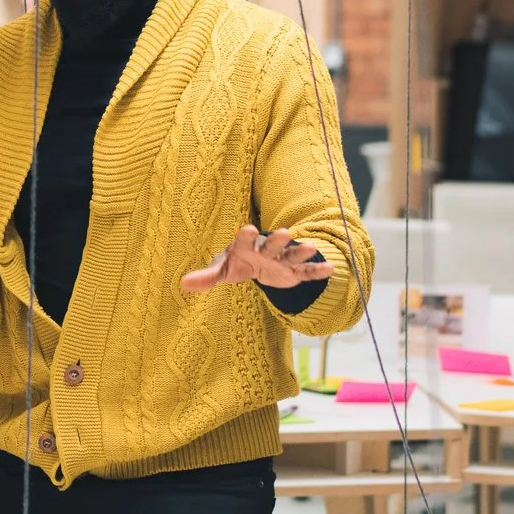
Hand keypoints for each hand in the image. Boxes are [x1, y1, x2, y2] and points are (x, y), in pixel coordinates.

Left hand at [179, 225, 333, 293]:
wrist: (259, 264)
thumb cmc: (238, 262)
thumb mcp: (223, 269)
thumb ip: (207, 276)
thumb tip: (184, 284)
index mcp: (247, 247)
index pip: (244, 240)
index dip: (246, 236)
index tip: (248, 229)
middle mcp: (266, 250)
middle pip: (272, 245)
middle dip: (277, 240)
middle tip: (283, 233)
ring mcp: (282, 260)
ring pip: (292, 255)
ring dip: (300, 252)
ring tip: (310, 247)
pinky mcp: (294, 272)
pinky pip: (306, 272)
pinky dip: (317, 271)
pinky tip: (329, 269)